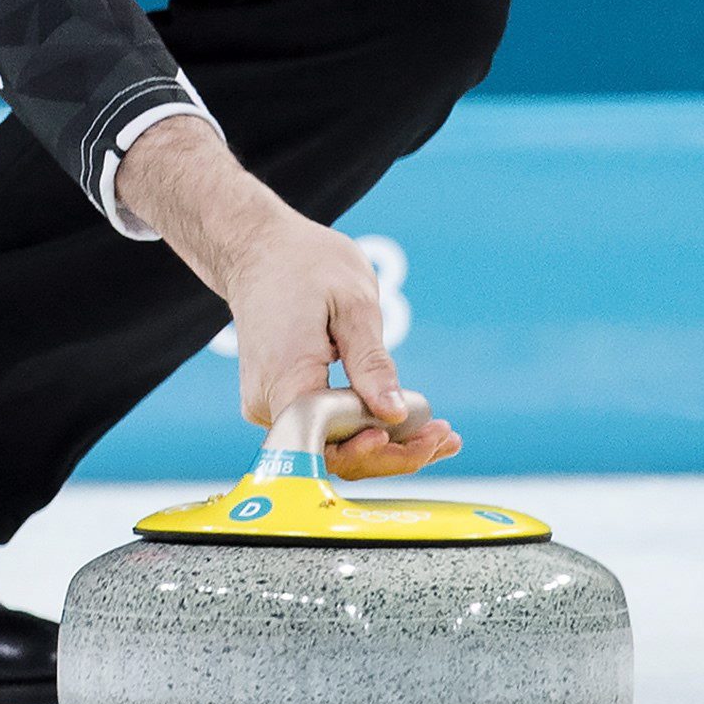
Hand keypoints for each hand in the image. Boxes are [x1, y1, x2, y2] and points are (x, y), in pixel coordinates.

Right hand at [116, 114, 461, 479]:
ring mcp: (269, 406)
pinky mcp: (279, 403)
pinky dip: (366, 432)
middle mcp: (267, 402)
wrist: (258, 249)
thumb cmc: (303, 265)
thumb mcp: (352, 304)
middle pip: (333, 453)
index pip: (329, 441)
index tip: (421, 437)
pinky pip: (325, 430)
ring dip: (386, 448)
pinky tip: (409, 427)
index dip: (376, 451)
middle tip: (444, 437)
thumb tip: (395, 414)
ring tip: (439, 436)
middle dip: (394, 454)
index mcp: (284, 377)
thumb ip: (372, 363)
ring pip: (331, 447)